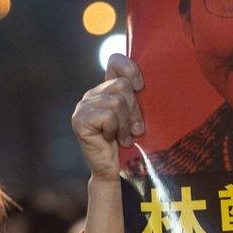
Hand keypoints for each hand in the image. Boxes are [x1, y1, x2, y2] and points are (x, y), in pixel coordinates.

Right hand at [71, 54, 144, 181]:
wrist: (119, 171)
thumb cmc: (134, 144)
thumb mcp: (139, 117)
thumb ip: (141, 99)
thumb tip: (153, 84)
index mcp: (108, 90)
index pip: (115, 62)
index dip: (130, 69)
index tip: (141, 87)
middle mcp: (93, 94)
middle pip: (122, 85)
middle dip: (135, 110)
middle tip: (136, 129)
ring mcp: (83, 107)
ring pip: (116, 102)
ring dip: (126, 124)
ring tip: (125, 137)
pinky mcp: (79, 121)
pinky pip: (108, 116)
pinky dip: (116, 130)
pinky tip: (113, 139)